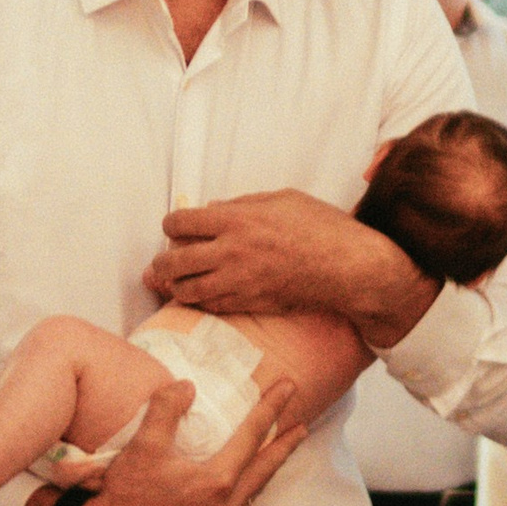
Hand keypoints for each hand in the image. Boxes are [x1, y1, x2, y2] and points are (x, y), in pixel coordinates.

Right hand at [19, 375, 305, 505]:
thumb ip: (167, 409)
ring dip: (265, 470)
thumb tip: (187, 385)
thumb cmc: (124, 493)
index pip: (252, 436)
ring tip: (276, 452)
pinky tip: (241, 484)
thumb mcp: (144, 444)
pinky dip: (245, 492)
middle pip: (265, 469)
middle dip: (285, 445)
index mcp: (216, 483)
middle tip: (302, 425)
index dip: (271, 408)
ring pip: (252, 492)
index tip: (288, 387)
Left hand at [149, 191, 436, 349]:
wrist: (344, 267)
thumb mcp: (282, 199)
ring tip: (179, 280)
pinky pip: (208, 306)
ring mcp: (237, 281)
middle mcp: (231, 251)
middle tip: (165, 261)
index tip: (177, 228)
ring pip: (185, 289)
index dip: (172, 225)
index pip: (180, 223)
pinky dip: (199, 301)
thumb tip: (212, 209)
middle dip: (162, 262)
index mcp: (236, 220)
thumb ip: (242, 203)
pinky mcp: (247, 303)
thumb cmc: (320, 226)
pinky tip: (203, 293)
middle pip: (173, 260)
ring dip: (176, 285)